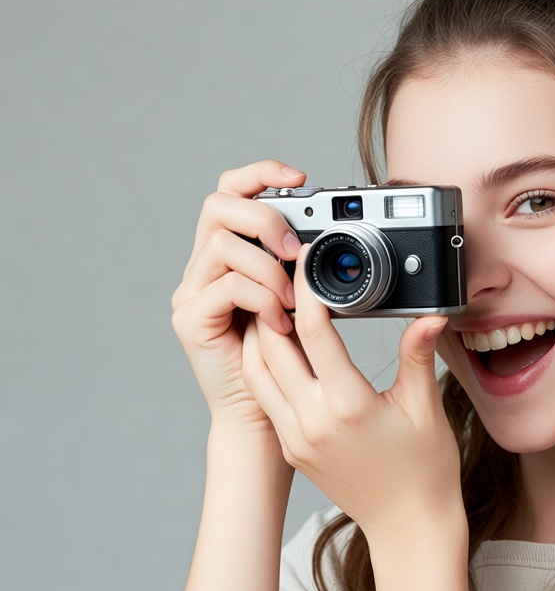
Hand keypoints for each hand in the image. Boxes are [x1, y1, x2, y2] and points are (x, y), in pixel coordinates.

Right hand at [171, 160, 305, 430]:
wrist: (268, 415)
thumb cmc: (292, 359)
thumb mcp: (305, 300)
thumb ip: (304, 267)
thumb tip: (328, 235)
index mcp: (232, 253)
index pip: (231, 192)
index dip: (260, 174)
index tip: (300, 178)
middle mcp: (204, 266)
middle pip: (217, 205)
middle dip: (264, 217)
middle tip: (296, 249)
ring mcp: (193, 292)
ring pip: (223, 244)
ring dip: (268, 266)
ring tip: (293, 300)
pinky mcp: (191, 321)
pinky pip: (225, 286)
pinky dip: (260, 298)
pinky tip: (280, 321)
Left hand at [242, 250, 464, 543]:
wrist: (408, 527)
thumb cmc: (424, 469)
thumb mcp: (424, 405)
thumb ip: (418, 354)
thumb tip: (429, 315)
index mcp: (347, 404)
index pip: (312, 331)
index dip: (306, 291)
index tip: (308, 265)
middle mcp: (312, 420)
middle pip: (270, 346)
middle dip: (273, 307)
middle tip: (286, 279)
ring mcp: (296, 437)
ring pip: (257, 372)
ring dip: (261, 337)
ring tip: (278, 309)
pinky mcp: (291, 448)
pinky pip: (266, 398)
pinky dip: (266, 367)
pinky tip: (283, 349)